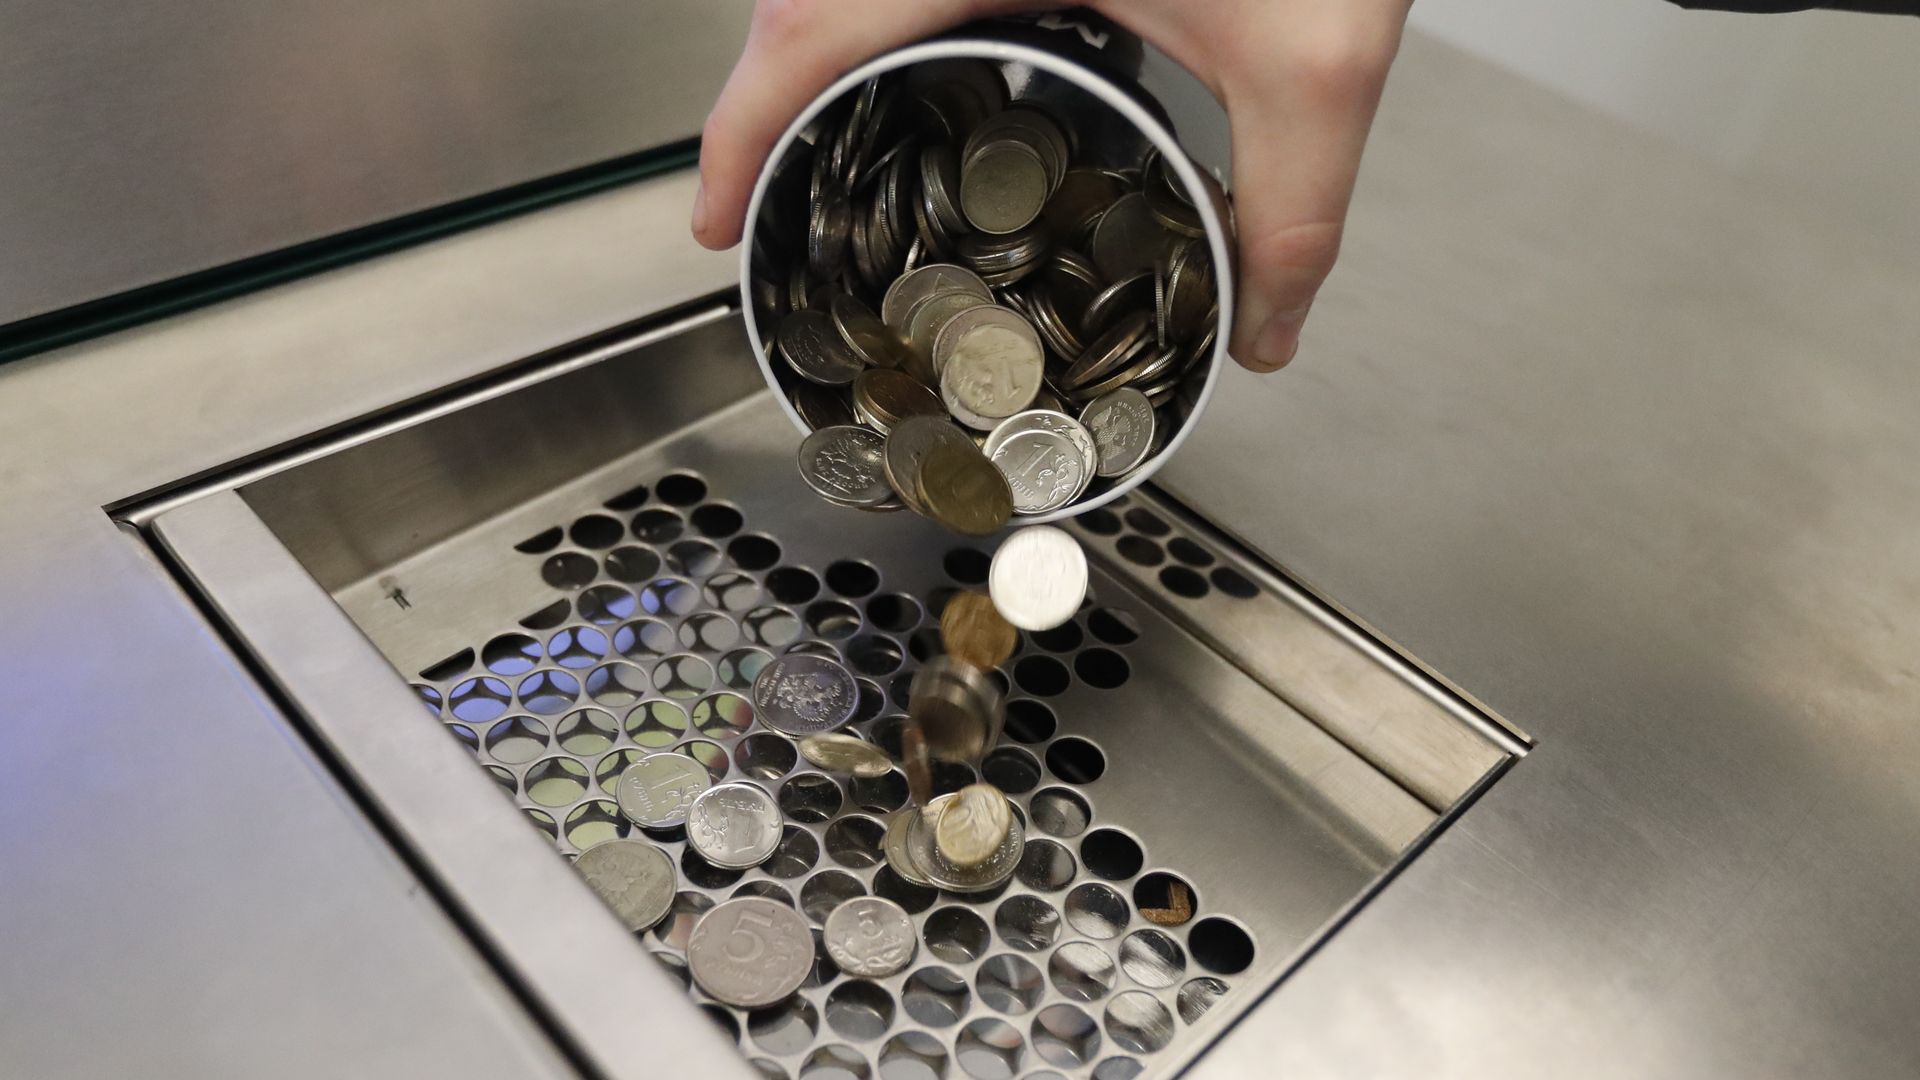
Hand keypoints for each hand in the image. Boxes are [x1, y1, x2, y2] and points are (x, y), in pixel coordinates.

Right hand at [693, 0, 1411, 371]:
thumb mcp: (1315, 59)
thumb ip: (1292, 213)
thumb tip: (1265, 325)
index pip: (807, 30)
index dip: (739, 129)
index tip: (715, 212)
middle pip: (800, 1)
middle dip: (762, 101)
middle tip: (758, 196)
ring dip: (812, 53)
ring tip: (818, 143)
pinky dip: (876, 16)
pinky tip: (919, 65)